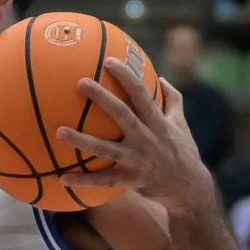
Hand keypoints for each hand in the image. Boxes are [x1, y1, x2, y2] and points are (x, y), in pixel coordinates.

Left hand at [57, 65, 209, 212]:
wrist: (190, 189)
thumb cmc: (183, 152)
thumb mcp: (182, 124)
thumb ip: (172, 99)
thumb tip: (161, 77)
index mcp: (158, 122)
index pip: (141, 93)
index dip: (126, 76)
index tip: (109, 61)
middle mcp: (148, 138)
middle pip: (122, 114)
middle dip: (102, 97)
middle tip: (80, 82)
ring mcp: (138, 160)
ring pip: (106, 149)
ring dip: (82, 140)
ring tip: (59, 131)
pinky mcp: (132, 180)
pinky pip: (104, 181)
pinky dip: (84, 181)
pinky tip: (62, 178)